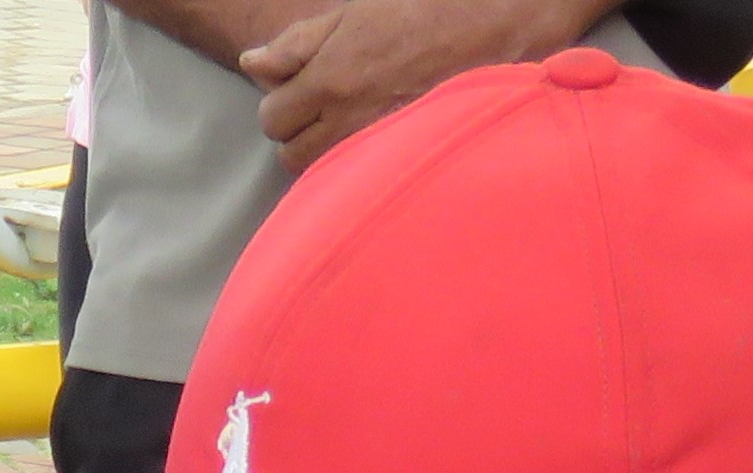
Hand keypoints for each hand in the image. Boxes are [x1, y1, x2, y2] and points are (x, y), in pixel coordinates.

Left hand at [243, 0, 589, 165]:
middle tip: (327, 106)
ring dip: (327, 152)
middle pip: (292, 154)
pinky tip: (376, 134)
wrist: (500, 19)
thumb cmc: (426, 7)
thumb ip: (298, 42)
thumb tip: (251, 62)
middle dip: (300, 132)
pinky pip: (360, 176)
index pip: (273, 119)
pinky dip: (358, 164)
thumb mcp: (354, 12)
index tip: (302, 90)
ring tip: (352, 120)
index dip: (282, 103)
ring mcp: (379, 143)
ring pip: (325, 173)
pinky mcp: (405, 156)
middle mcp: (349, 118)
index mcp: (330, 77)